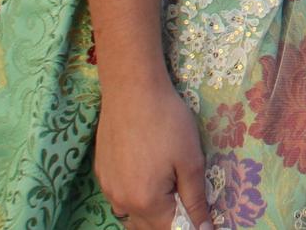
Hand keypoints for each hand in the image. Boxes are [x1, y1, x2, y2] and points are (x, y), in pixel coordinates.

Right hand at [95, 77, 212, 229]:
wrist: (132, 90)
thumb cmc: (167, 122)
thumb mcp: (190, 160)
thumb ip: (196, 200)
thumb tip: (204, 229)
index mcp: (146, 202)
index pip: (169, 229)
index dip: (188, 223)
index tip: (199, 211)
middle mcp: (122, 201)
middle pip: (148, 226)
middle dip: (169, 219)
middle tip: (185, 195)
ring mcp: (108, 188)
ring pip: (131, 213)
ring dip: (150, 210)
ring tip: (167, 185)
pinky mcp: (101, 172)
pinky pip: (120, 196)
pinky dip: (135, 195)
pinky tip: (146, 172)